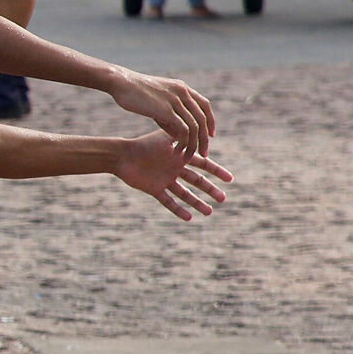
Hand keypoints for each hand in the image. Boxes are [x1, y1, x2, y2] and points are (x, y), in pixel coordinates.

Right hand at [104, 66, 213, 153]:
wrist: (121, 82)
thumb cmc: (133, 92)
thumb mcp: (156, 101)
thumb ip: (169, 114)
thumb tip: (179, 133)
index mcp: (182, 88)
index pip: (205, 106)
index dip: (210, 122)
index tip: (209, 136)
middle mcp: (183, 93)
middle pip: (203, 119)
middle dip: (204, 139)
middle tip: (203, 154)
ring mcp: (176, 101)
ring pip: (194, 126)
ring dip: (194, 145)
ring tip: (187, 157)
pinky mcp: (166, 110)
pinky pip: (183, 129)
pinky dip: (183, 142)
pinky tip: (176, 150)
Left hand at [115, 130, 231, 218]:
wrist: (123, 155)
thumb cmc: (145, 144)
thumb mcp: (168, 137)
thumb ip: (186, 138)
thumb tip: (205, 136)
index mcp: (180, 155)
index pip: (203, 164)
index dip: (217, 172)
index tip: (230, 179)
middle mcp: (175, 168)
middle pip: (197, 181)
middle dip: (210, 190)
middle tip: (223, 199)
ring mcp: (165, 179)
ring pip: (185, 194)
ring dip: (197, 203)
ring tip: (210, 212)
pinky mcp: (154, 189)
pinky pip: (168, 202)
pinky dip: (178, 210)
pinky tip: (189, 217)